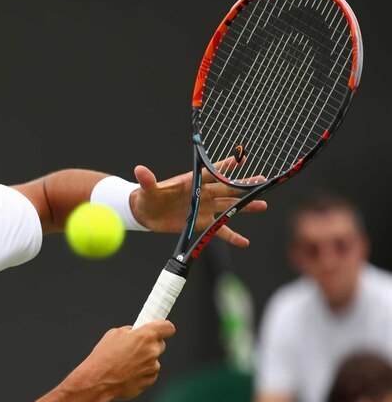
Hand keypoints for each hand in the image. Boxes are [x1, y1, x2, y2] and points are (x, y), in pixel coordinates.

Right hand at [68, 320, 175, 401]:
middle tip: (136, 347)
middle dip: (151, 345)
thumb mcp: (114, 334)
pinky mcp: (150, 380)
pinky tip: (127, 373)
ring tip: (126, 364)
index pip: (167, 327)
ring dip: (145, 360)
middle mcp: (152, 351)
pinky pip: (150, 373)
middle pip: (160, 344)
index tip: (162, 329)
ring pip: (154, 360)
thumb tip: (136, 333)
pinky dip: (142, 372)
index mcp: (145, 335)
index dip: (164, 328)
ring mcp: (153, 367)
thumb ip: (130, 331)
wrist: (98, 381)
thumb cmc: (104, 356)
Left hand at [129, 163, 267, 246]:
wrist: (146, 213)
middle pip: (226, 188)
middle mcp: (202, 193)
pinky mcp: (202, 223)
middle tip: (262, 181)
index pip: (210, 172)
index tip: (241, 159)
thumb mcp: (148, 189)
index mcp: (191, 181)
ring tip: (262, 205)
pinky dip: (231, 236)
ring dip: (244, 207)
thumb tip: (139, 170)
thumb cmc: (148, 196)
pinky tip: (245, 242)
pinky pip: (220, 230)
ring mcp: (204, 208)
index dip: (224, 166)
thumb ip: (147, 180)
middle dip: (243, 185)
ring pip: (229, 207)